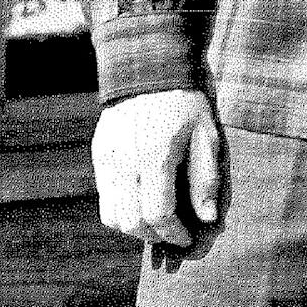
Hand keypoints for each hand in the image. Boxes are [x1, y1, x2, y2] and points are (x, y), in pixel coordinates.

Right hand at [91, 87, 219, 246]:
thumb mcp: (206, 135)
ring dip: (133, 228)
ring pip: (111, 215)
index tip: (186, 238)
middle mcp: (125, 162)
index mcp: (155, 156)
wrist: (149, 69)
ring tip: (156, 223)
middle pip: (130, 222)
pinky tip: (141, 202)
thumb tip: (207, 218)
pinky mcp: (99, 155)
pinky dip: (121, 210)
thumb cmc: (185, 102)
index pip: (157, 214)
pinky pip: (104, 197)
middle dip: (152, 236)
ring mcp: (107, 159)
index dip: (173, 233)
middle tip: (172, 234)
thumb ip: (205, 178)